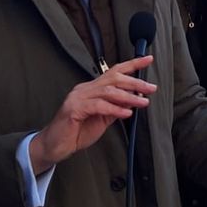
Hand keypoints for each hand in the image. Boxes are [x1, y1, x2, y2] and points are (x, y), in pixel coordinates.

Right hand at [28, 55, 156, 173]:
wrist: (55, 146)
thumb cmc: (76, 132)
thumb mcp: (102, 119)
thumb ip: (116, 108)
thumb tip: (134, 100)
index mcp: (91, 89)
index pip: (114, 71)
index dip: (132, 64)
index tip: (148, 59)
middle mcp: (85, 89)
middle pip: (113, 78)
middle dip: (135, 82)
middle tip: (151, 88)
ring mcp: (78, 97)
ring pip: (107, 91)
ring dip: (128, 96)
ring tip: (143, 102)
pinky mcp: (74, 109)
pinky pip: (98, 106)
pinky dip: (115, 109)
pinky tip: (126, 114)